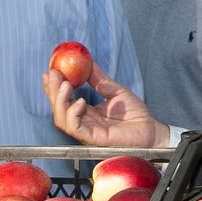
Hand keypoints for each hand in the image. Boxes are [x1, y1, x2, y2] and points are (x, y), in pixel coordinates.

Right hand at [43, 64, 169, 148]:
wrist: (150, 129)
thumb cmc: (135, 114)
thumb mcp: (115, 91)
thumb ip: (100, 80)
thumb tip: (88, 62)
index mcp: (86, 112)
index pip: (64, 100)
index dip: (54, 86)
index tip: (51, 70)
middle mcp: (83, 122)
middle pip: (58, 108)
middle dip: (52, 91)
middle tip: (51, 74)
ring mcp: (86, 131)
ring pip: (62, 119)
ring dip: (59, 101)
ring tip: (65, 84)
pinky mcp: (93, 138)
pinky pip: (75, 128)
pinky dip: (73, 114)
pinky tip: (80, 101)